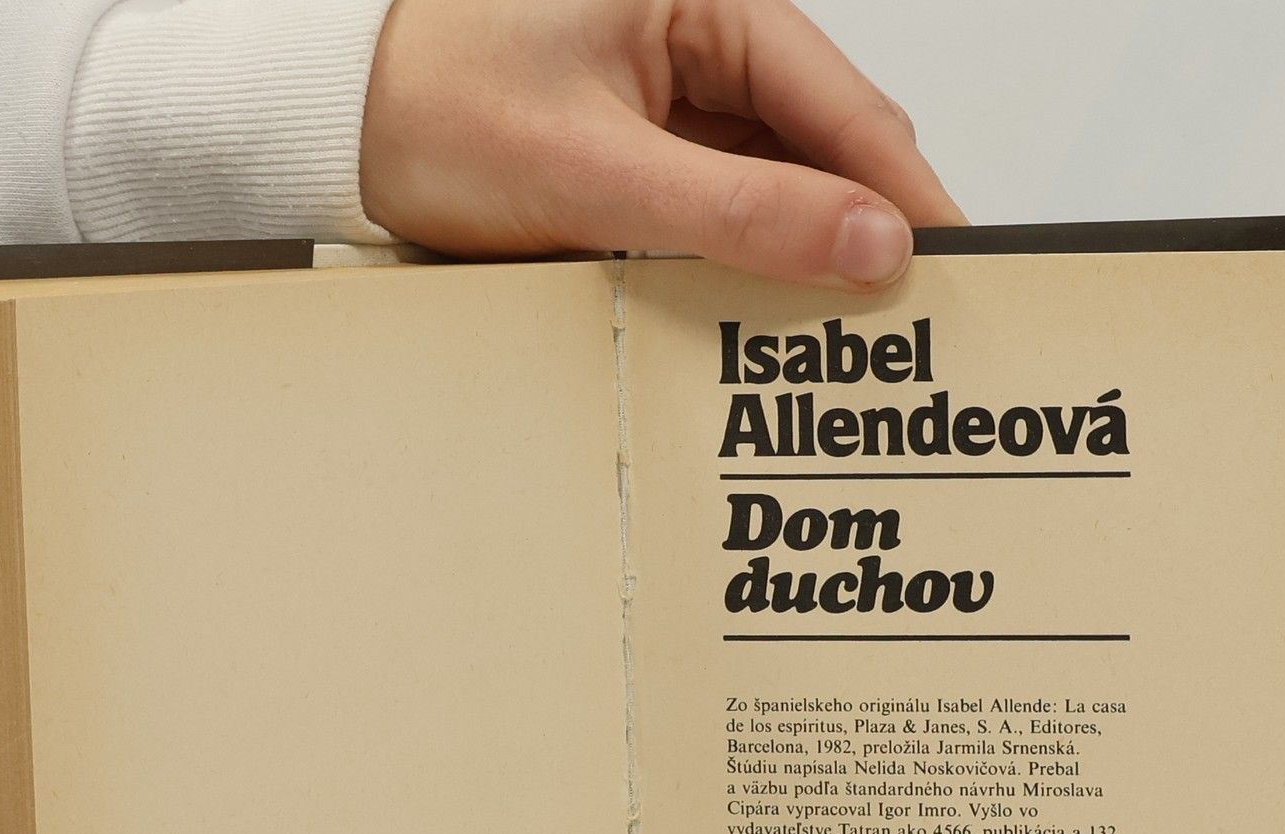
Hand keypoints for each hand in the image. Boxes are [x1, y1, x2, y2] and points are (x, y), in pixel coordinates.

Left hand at [361, 0, 965, 289]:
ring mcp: (673, 102)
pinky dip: (741, 267)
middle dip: (861, 234)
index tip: (956, 270)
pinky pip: (720, 214)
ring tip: (838, 339)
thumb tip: (866, 243)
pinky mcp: (643, 157)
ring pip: (775, 190)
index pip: (843, 104)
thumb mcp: (593, 169)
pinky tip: (757, 318)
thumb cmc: (430, 106)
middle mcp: (701, 42)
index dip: (904, 194)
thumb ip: (737, 210)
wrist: (329, 126)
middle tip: (908, 328)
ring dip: (800, 260)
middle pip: (821, 150)